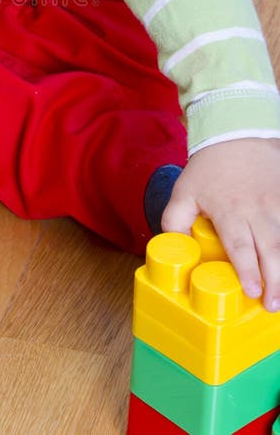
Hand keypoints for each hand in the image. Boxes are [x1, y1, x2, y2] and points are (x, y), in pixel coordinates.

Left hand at [161, 138, 279, 310]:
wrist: (237, 135)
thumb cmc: (210, 167)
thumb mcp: (184, 191)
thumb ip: (174, 220)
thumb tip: (172, 248)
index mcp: (230, 211)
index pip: (240, 247)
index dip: (247, 271)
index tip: (252, 292)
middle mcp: (256, 211)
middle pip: (270, 251)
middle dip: (275, 281)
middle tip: (272, 305)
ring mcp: (276, 205)